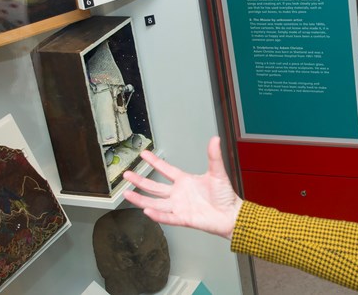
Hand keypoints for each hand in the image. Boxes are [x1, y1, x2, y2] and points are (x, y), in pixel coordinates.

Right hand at [123, 136, 243, 239]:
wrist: (231, 215)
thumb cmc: (225, 195)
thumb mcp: (218, 173)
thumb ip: (214, 156)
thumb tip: (215, 139)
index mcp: (185, 181)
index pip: (165, 170)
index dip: (154, 162)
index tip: (143, 154)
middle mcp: (178, 194)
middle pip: (154, 187)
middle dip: (140, 181)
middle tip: (126, 174)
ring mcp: (179, 206)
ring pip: (155, 203)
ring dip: (141, 199)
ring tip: (126, 193)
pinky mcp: (183, 219)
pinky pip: (167, 217)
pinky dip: (157, 215)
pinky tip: (146, 211)